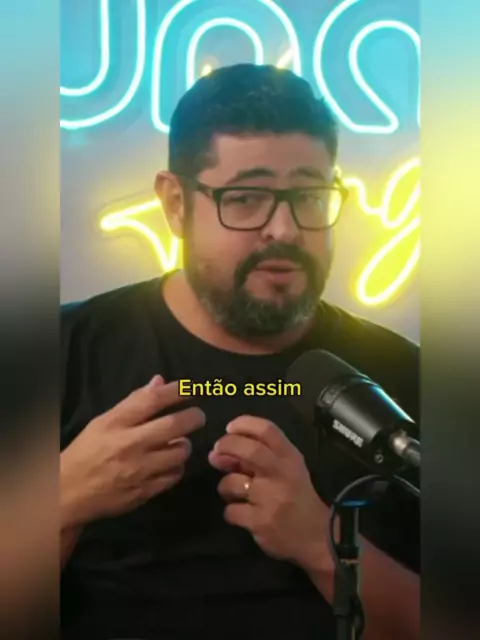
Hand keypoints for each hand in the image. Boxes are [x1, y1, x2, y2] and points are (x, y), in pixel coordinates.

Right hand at [61, 376, 204, 526]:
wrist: (67, 494)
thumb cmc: (87, 452)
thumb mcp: (103, 422)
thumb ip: (134, 402)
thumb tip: (160, 381)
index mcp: (116, 424)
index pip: (152, 400)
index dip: (176, 391)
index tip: (190, 389)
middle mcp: (129, 445)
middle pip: (174, 425)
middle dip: (193, 417)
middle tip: (198, 416)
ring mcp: (139, 470)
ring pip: (179, 452)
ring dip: (184, 445)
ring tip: (179, 442)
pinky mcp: (145, 492)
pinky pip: (174, 476)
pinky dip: (177, 467)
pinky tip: (170, 464)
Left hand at [208, 416, 330, 572]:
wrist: (318, 537)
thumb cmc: (297, 496)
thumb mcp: (287, 469)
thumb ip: (259, 456)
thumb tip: (220, 450)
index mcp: (290, 458)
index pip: (267, 430)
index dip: (244, 424)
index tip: (230, 428)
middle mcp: (281, 474)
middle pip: (249, 450)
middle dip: (226, 446)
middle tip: (216, 453)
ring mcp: (271, 499)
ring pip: (232, 482)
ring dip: (225, 486)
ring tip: (234, 493)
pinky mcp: (261, 522)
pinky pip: (231, 510)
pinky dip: (231, 512)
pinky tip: (242, 514)